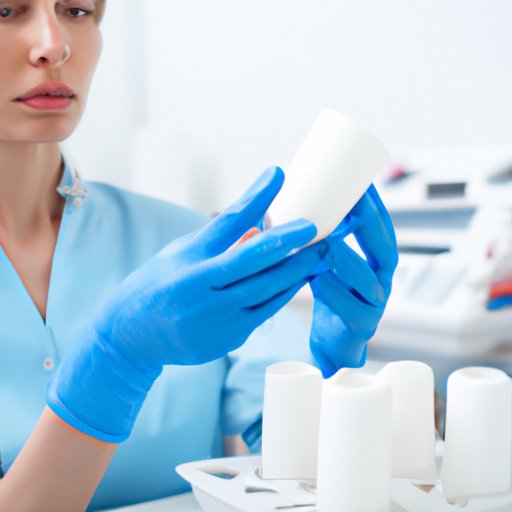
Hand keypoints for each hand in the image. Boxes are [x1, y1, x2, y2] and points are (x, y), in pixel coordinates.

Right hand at [47, 166, 326, 441]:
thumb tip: (262, 226)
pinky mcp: (228, 339)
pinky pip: (264, 313)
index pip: (227, 223)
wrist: (131, 336)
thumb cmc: (157, 284)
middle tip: (317, 226)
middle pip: (255, 260)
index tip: (279, 174)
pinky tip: (298, 280)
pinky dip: (283, 294)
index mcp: (187, 261)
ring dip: (297, 270)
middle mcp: (201, 290)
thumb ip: (221, 243)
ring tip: (319, 253)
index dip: (256, 198)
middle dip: (291, 242)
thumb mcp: (181, 254)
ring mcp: (216, 319)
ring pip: (269, 290)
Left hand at [309, 185, 397, 376]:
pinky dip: (334, 292)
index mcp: (374, 263)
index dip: (373, 205)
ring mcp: (373, 306)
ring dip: (348, 259)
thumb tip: (283, 205)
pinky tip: (317, 279)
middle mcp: (380, 281)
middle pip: (386, 249)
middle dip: (370, 223)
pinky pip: (351, 309)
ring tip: (328, 242)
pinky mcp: (360, 328)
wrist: (331, 345)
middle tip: (352, 202)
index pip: (380, 229)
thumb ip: (316, 240)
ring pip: (369, 281)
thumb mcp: (324, 263)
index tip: (360, 181)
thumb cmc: (327, 297)